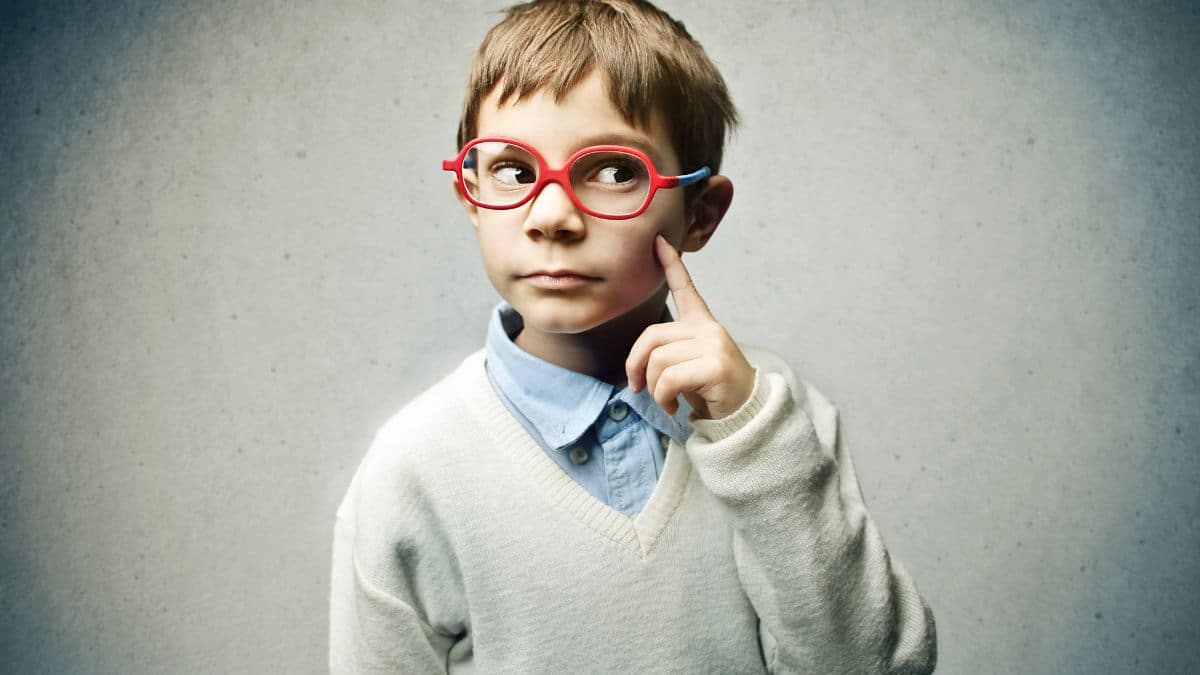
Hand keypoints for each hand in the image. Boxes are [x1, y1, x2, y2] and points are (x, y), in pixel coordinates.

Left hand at [625, 235, 755, 419]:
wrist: (746, 413)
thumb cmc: (712, 390)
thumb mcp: (688, 365)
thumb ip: (667, 354)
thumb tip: (635, 368)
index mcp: (702, 324)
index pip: (685, 289)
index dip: (670, 264)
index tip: (658, 242)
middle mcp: (708, 329)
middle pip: (652, 336)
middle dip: (635, 365)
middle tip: (637, 387)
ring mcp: (712, 345)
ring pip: (658, 361)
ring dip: (652, 388)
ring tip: (666, 401)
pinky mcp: (714, 366)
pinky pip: (668, 379)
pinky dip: (662, 398)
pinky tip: (674, 407)